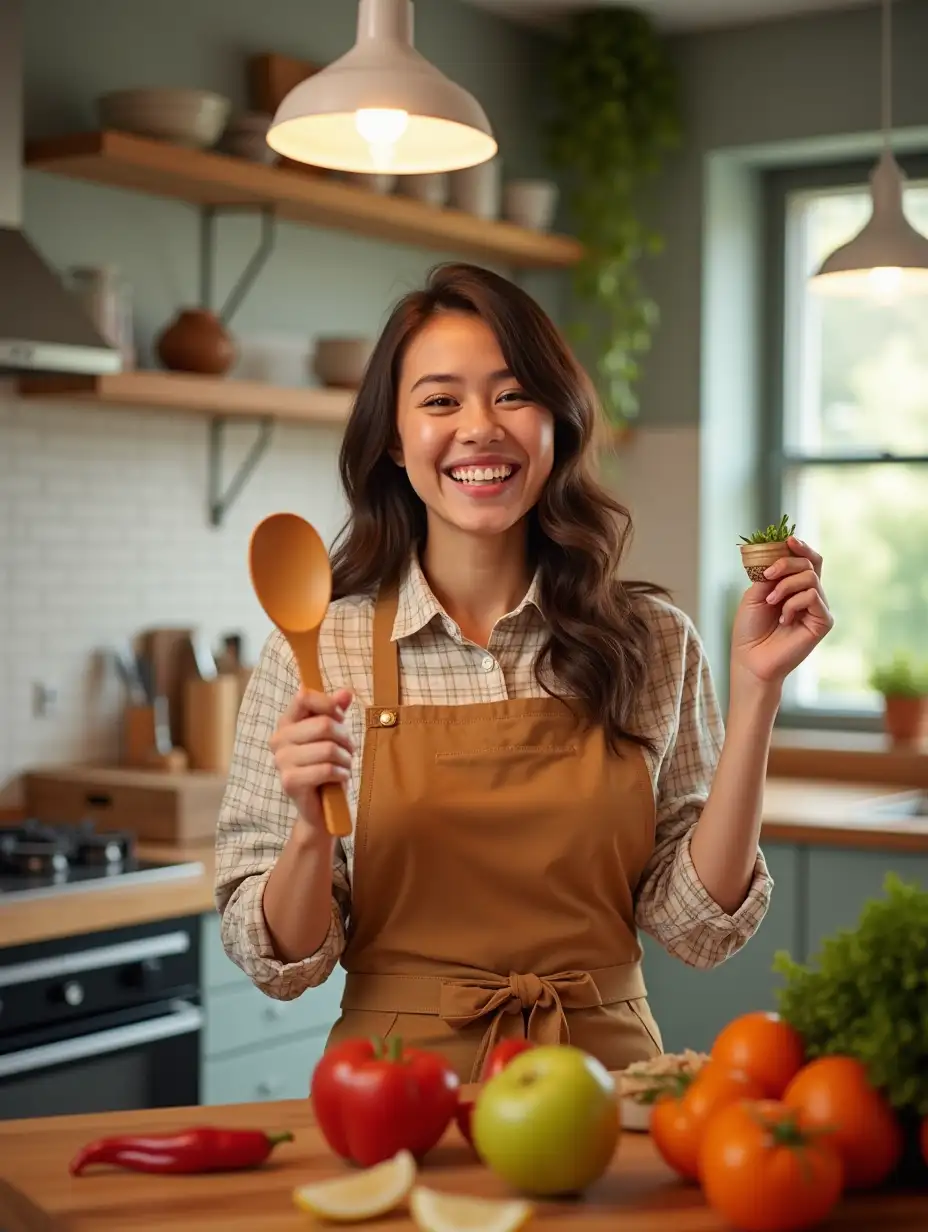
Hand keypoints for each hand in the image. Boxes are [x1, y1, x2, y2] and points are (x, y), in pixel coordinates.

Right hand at [269, 687, 353, 829]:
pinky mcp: (289, 781)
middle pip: (324, 724)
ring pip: (328, 748)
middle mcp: (278, 739)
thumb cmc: (327, 765)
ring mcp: (281, 761)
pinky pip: (326, 769)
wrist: (322, 807)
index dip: (329, 704)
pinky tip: (339, 778)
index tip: (340, 718)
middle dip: (345, 738)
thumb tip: (346, 692)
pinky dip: (341, 773)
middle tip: (348, 750)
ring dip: (345, 759)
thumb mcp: (333, 735)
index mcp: (287, 722)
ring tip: (343, 765)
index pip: (304, 697)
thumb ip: (336, 711)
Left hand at [731, 536, 833, 686]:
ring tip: (771, 602)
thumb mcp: (755, 593)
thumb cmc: (750, 629)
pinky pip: (813, 597)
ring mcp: (818, 608)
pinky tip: (783, 619)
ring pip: (810, 578)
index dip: (801, 547)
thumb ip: (771, 573)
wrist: (750, 658)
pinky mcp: (824, 621)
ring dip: (785, 586)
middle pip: (810, 563)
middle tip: (766, 577)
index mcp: (794, 587)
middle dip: (785, 563)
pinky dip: (793, 603)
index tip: (788, 540)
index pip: (808, 560)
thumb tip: (784, 553)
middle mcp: (810, 595)